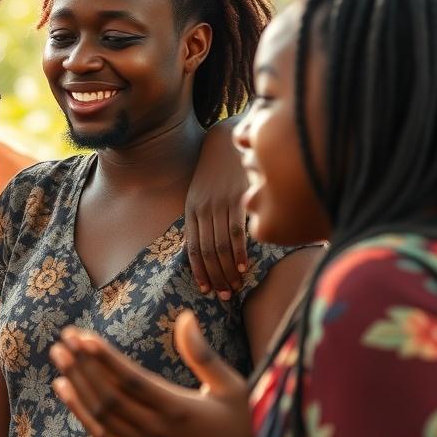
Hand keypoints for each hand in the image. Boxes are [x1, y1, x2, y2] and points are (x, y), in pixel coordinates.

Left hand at [49, 311, 277, 436]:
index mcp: (178, 409)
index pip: (131, 381)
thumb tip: (186, 317)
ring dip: (76, 383)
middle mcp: (155, 429)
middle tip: (63, 338)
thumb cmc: (236, 429)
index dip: (104, 359)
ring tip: (58, 355)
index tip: (83, 336)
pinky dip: (79, 410)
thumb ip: (204, 354)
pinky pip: (100, 433)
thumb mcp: (232, 388)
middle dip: (82, 365)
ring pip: (100, 414)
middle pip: (109, 395)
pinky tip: (64, 388)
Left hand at [186, 116, 248, 299]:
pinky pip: (237, 233)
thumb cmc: (216, 172)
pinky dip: (240, 254)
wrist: (227, 141)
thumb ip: (203, 219)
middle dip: (216, 277)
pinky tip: (245, 268)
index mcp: (191, 210)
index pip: (193, 249)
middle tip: (225, 296)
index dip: (199, 272)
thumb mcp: (201, 194)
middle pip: (208, 252)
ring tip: (236, 287)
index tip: (207, 290)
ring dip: (228, 271)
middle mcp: (203, 209)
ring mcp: (220, 204)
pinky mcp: (238, 198)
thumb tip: (209, 249)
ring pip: (222, 247)